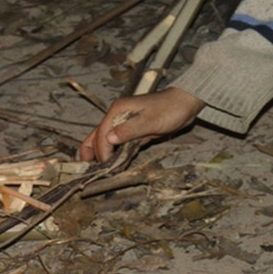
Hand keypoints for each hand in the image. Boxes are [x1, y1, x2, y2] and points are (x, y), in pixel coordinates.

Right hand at [78, 87, 204, 161]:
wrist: (185, 104)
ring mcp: (125, 123)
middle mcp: (118, 116)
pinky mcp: (134, 131)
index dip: (101, 151)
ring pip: (107, 140)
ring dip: (102, 154)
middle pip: (97, 135)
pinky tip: (114, 164)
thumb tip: (108, 139)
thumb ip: (129, 130)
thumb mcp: (150, 121)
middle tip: (87, 168)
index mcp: (118, 111)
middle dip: (91, 151)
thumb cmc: (169, 109)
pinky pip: (120, 143)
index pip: (102, 133)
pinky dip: (116, 153)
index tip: (105, 165)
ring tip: (99, 169)